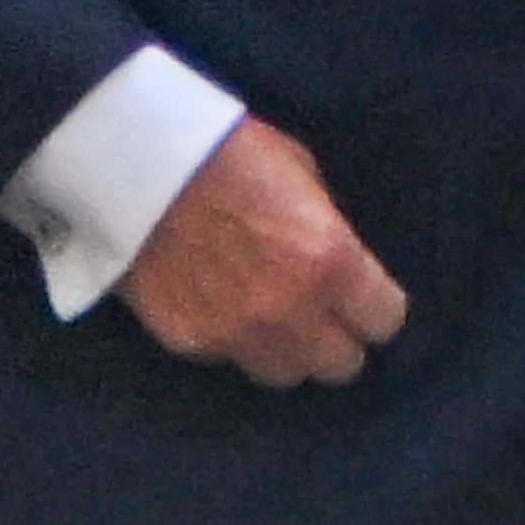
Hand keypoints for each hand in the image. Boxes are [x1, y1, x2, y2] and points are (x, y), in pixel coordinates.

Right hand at [118, 116, 408, 388]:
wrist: (140, 160)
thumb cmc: (232, 151)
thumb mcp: (305, 176)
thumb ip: (329, 232)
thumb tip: (343, 265)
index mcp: (330, 263)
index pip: (384, 322)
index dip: (377, 308)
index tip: (366, 299)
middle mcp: (289, 311)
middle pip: (340, 365)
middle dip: (339, 339)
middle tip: (325, 314)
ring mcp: (236, 333)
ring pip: (286, 374)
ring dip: (290, 350)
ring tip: (278, 320)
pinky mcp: (189, 342)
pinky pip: (232, 359)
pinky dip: (236, 341)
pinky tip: (225, 307)